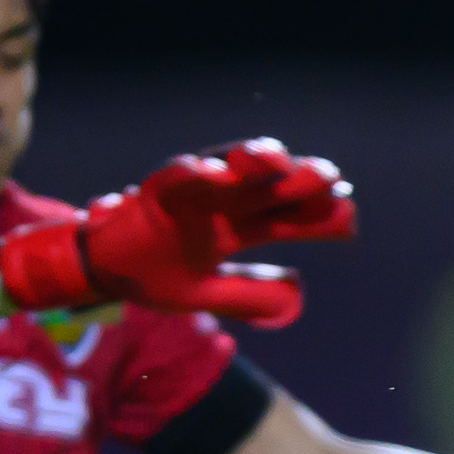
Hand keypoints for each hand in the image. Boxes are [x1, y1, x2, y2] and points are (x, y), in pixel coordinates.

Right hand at [0, 137, 355, 324]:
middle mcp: (221, 202)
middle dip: (296, 181)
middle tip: (330, 177)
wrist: (104, 274)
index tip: (349, 217)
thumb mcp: (208, 294)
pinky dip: (191, 172)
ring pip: (226, 169)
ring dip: (250, 160)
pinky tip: (214, 172)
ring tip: (278, 158)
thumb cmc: (158, 276)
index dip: (317, 217)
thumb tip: (297, 294)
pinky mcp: (154, 193)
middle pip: (267, 187)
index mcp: (239, 225)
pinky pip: (173, 178)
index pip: (287, 219)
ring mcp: (190, 193)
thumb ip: (249, 295)